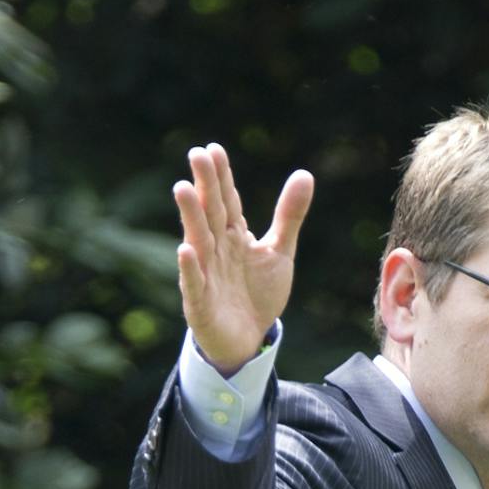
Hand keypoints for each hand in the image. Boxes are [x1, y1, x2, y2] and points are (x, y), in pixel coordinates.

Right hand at [171, 143, 314, 375]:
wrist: (249, 339)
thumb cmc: (258, 292)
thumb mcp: (279, 251)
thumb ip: (289, 215)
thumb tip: (305, 173)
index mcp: (233, 235)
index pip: (227, 200)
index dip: (222, 176)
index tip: (214, 149)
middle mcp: (215, 249)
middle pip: (210, 212)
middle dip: (204, 185)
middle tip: (197, 154)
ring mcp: (205, 273)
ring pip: (197, 240)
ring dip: (190, 216)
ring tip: (183, 188)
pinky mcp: (200, 302)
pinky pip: (194, 283)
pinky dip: (189, 268)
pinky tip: (185, 249)